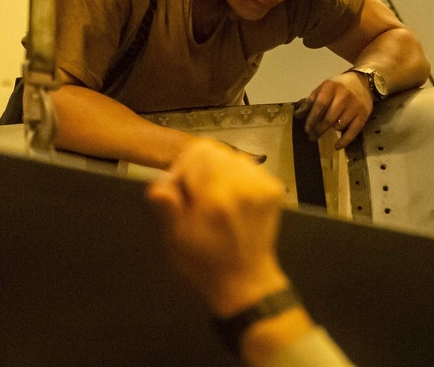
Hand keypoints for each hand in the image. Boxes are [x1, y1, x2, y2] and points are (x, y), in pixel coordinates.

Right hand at [145, 140, 289, 315]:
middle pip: (213, 151)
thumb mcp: (176, 240)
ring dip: (218, 170)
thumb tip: (159, 187)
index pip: (197, 153)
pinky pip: (248, 166)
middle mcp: (243, 186)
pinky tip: (232, 199)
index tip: (180, 191)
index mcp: (217, 198)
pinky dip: (236, 176)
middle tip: (195, 196)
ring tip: (214, 197)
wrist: (246, 282)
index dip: (182, 168)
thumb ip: (166, 209)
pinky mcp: (274, 189)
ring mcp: (263, 185)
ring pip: (231, 156)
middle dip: (199, 167)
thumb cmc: (204, 262)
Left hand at [294, 71, 372, 148]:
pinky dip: (344, 141)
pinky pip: (353, 131)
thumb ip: (310, 101)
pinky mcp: (364, 115)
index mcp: (331, 87)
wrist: (362, 82)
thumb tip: (297, 115)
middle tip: (311, 137)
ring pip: (339, 125)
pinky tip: (337, 146)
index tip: (306, 129)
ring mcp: (355, 106)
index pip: (319, 106)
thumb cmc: (338, 87)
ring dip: (331, 130)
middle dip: (318, 129)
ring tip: (326, 131)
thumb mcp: (323, 89)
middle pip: (328, 118)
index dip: (312, 119)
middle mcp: (344, 96)